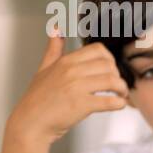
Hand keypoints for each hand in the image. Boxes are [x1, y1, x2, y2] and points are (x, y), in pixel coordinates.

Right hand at [5, 32, 128, 146]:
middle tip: (118, 85)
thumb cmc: (38, 99)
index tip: (111, 70)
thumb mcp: (43, 69)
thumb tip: (56, 28)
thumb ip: (53, 49)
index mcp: (65, 61)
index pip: (98, 49)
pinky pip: (110, 101)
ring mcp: (76, 88)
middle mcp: (71, 71)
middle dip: (118, 75)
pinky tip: (118, 105)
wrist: (30, 124)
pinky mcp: (81, 105)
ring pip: (112, 81)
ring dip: (122, 89)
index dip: (110, 59)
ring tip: (121, 95)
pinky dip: (119, 103)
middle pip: (108, 65)